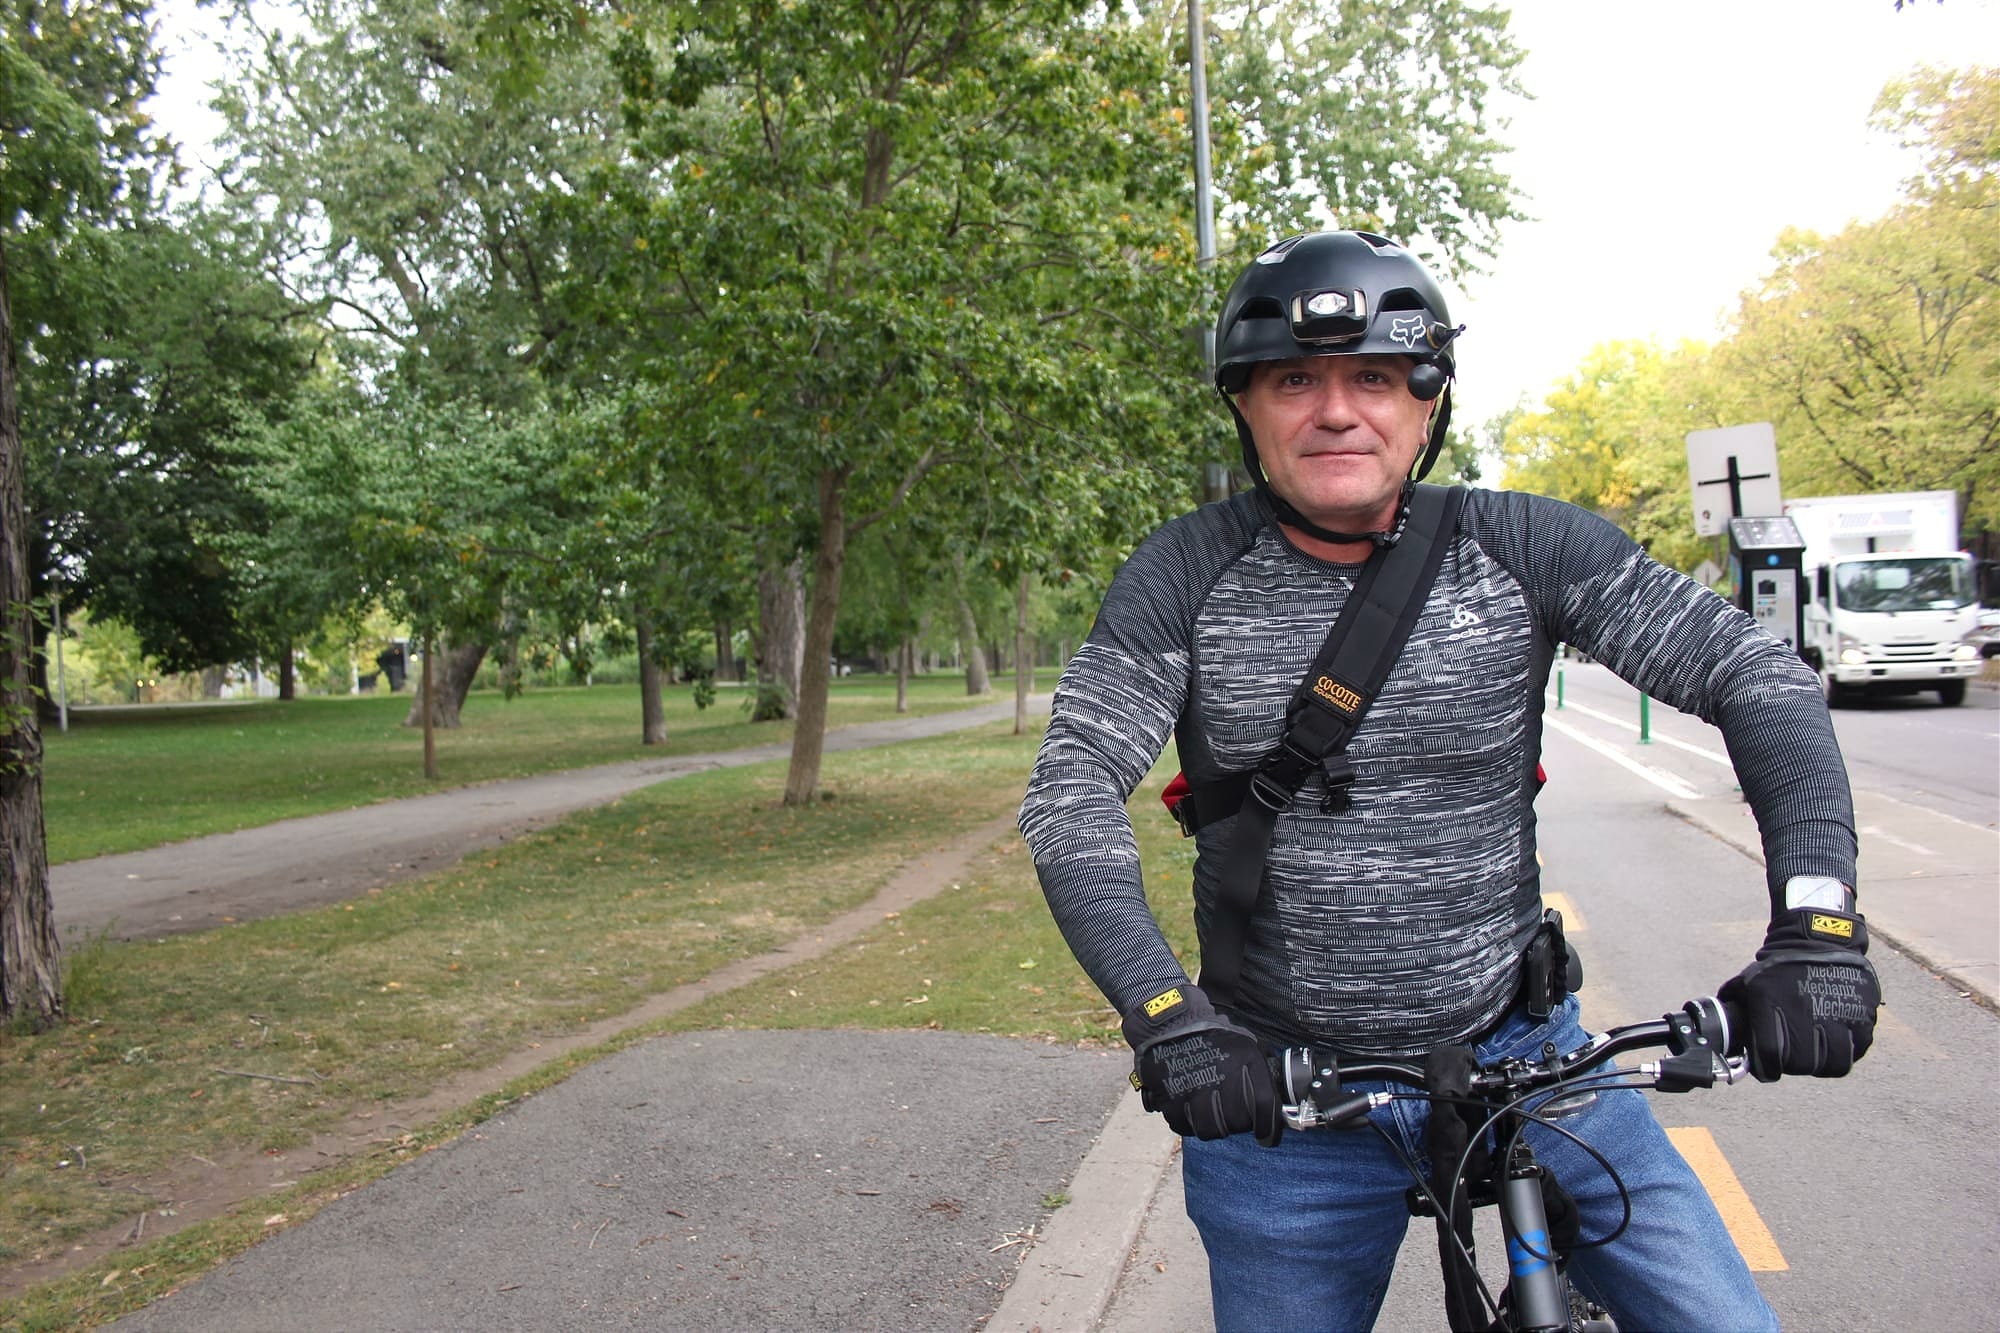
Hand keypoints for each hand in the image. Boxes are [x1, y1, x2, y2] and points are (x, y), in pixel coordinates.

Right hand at [1123, 984, 1281, 1144]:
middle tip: (1232, 1113)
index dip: (1269, 1129)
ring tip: (1211, 1113)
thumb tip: (1278, 1103)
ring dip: (1213, 1126)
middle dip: (1237, 1123)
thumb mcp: (1246, 1045)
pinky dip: (1188, 1123)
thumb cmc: (1213, 1037)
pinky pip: (1184, 1127)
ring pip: (1211, 1130)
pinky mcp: (1171, 1099)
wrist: (1171, 1024)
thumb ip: (1262, 1072)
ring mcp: (1194, 1090)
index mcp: (1246, 1061)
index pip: (1264, 1105)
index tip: (1267, 1138)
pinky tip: (1190, 1109)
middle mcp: (1222, 1077)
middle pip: (1238, 1122)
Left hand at [1719, 908, 1880, 1082]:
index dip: (1767, 1069)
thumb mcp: (1750, 980)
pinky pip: (1857, 1050)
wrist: (1820, 939)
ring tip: (1815, 1055)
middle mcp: (1804, 1009)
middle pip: (1802, 1064)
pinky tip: (1834, 1045)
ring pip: (1834, 1063)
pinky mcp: (1863, 1015)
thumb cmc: (1782, 966)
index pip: (1769, 1053)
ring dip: (1822, 1064)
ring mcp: (1838, 1013)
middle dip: (1794, 1067)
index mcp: (1771, 1002)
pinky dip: (1846, 1053)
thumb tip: (1723, 1032)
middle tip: (1791, 1060)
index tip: (1767, 1070)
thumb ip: (1735, 1006)